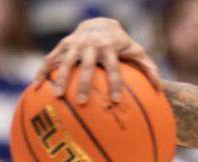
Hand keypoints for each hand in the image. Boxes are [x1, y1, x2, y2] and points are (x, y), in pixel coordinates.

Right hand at [36, 17, 160, 103]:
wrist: (100, 22)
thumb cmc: (122, 45)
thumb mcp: (137, 53)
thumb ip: (149, 70)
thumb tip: (161, 90)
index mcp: (110, 48)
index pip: (113, 68)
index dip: (115, 84)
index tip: (116, 101)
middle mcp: (90, 45)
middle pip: (86, 66)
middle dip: (84, 84)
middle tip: (82, 103)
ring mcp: (74, 44)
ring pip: (65, 62)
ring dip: (60, 79)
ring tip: (57, 97)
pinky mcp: (62, 45)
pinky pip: (50, 60)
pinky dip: (42, 72)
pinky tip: (36, 88)